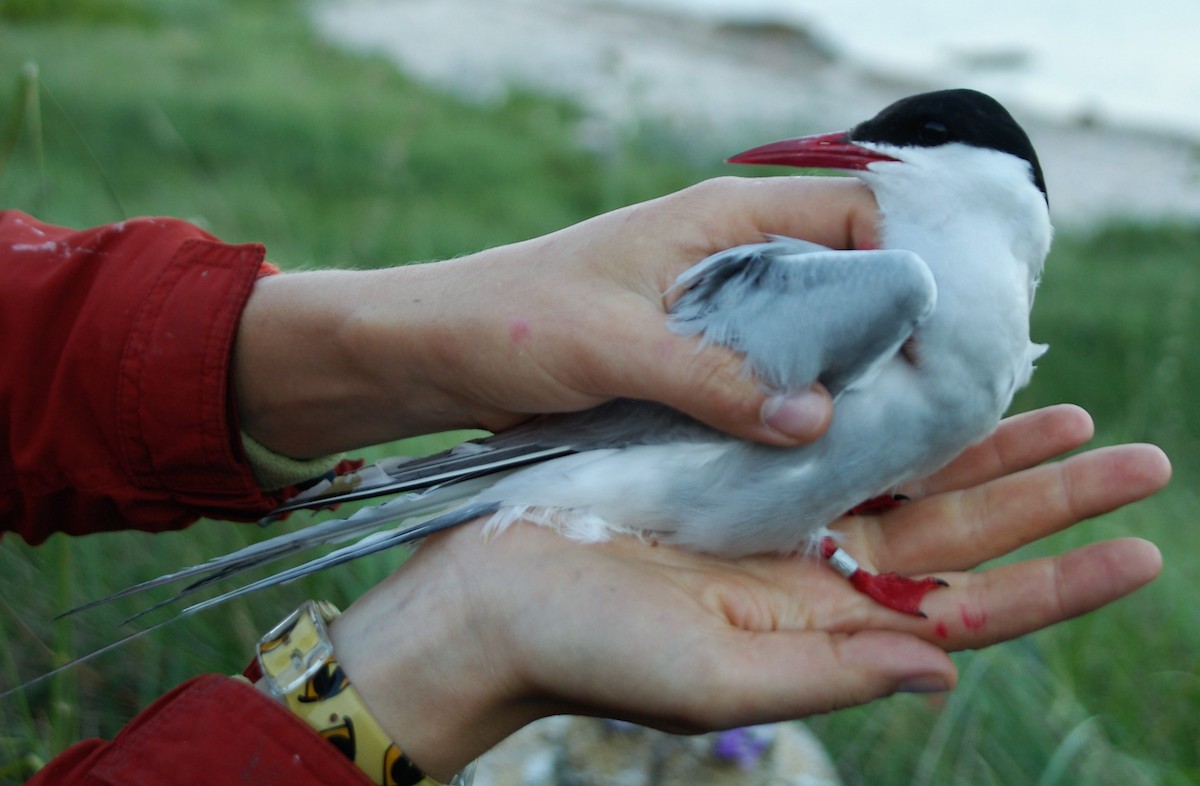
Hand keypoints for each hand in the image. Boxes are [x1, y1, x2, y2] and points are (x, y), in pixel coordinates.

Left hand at [234, 177, 879, 456]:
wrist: (434, 352)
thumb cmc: (513, 320)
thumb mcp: (617, 346)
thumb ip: (715, 379)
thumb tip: (819, 421)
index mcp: (720, 220)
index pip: (851, 217)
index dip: (903, 264)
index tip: (937, 335)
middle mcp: (725, 257)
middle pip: (837, 282)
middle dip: (878, 334)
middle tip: (919, 401)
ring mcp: (705, 310)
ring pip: (799, 336)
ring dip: (831, 379)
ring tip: (875, 435)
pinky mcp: (684, 358)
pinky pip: (756, 377)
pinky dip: (782, 407)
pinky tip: (802, 451)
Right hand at [329, 404, 1169, 779]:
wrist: (490, 590)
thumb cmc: (586, 646)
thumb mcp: (712, 675)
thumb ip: (830, 673)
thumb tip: (944, 669)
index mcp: (818, 628)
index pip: (965, 609)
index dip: (1054, 585)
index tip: (1139, 554)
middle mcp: (813, 573)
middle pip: (960, 533)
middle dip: (1048, 499)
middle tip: (1139, 459)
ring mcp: (779, 518)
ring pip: (911, 478)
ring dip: (987, 448)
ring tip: (1066, 417)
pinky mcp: (735, 471)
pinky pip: (840, 437)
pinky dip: (895, 412)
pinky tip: (936, 386)